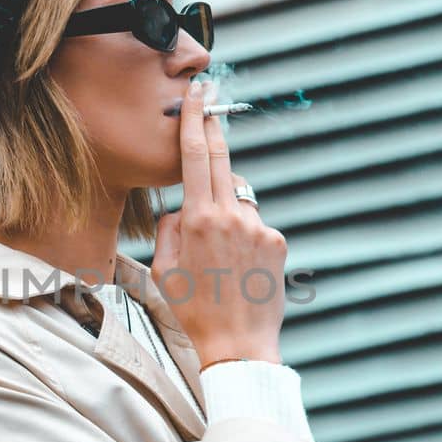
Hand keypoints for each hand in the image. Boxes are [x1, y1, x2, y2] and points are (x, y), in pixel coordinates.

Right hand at [150, 77, 286, 364]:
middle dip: (214, 129)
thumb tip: (183, 208)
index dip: (195, 121)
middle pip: (221, 160)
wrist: (238, 345)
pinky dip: (246, 237)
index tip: (198, 96)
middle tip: (211, 103)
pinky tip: (240, 268)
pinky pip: (256, 226)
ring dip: (227, 210)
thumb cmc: (194, 311)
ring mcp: (258, 227)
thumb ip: (170, 228)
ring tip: (220, 255)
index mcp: (198, 219)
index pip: (194, 157)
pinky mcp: (277, 241)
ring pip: (239, 200)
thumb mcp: (163, 270)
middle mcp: (231, 216)